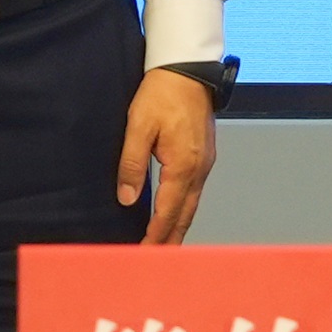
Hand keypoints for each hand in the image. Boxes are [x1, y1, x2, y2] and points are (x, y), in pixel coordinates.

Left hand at [119, 73, 216, 245]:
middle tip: (157, 262)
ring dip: (178, 226)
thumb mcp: (138, 126)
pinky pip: (195, 191)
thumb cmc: (162, 93)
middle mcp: (199, 169)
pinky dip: (184, 209)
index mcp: (182, 165)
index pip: (168, 211)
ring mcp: (205, 163)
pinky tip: (176, 214)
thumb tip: (126, 198)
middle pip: (185, 215)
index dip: (156, 235)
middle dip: (171, 240)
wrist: (188, 69)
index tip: (144, 255)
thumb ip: (132, 164)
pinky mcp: (204, 155)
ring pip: (192, 205)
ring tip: (165, 246)